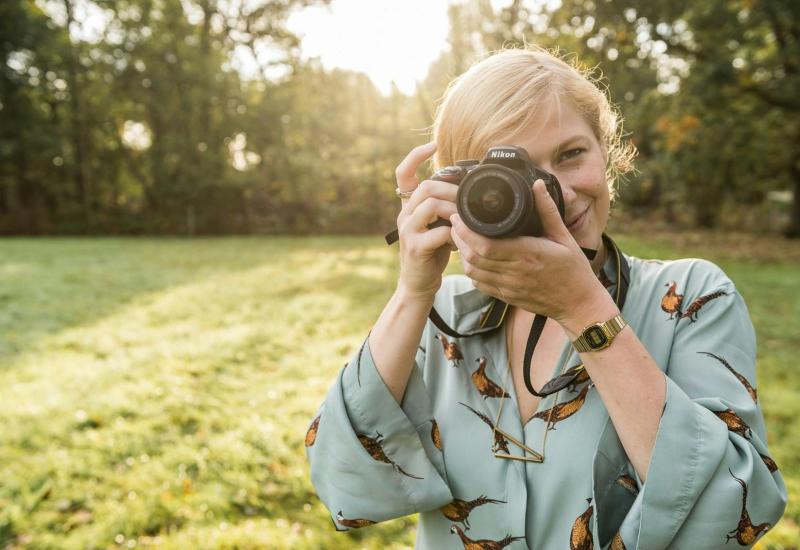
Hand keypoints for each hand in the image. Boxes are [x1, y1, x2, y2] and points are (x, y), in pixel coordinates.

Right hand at [395, 142, 458, 300]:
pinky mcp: (415, 248)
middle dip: (452, 189)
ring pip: (432, 205)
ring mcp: (407, 231)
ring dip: (455, 210)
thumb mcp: (436, 225)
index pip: (403, 173)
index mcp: (408, 207)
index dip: (416, 156)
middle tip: (467, 201)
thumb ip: (444, 207)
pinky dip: (455, 233)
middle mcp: (404, 215)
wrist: (418, 284)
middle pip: (426, 187)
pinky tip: (461, 241)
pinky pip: (440, 232)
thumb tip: (466, 188)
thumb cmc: (432, 253)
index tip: (433, 145)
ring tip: (466, 220)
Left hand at [449, 179, 611, 323]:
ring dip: (462, 254)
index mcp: (528, 254)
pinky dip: (472, 271)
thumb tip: (537, 184)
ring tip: (460, 238)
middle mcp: (515, 272)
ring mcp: (509, 287)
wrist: (578, 304)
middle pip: (473, 257)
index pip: (486, 245)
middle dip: (459, 239)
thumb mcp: (564, 236)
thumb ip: (547, 210)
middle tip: (455, 223)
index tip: (459, 216)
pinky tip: (472, 258)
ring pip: (473, 272)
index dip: (466, 231)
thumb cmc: (573, 269)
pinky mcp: (506, 297)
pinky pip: (480, 284)